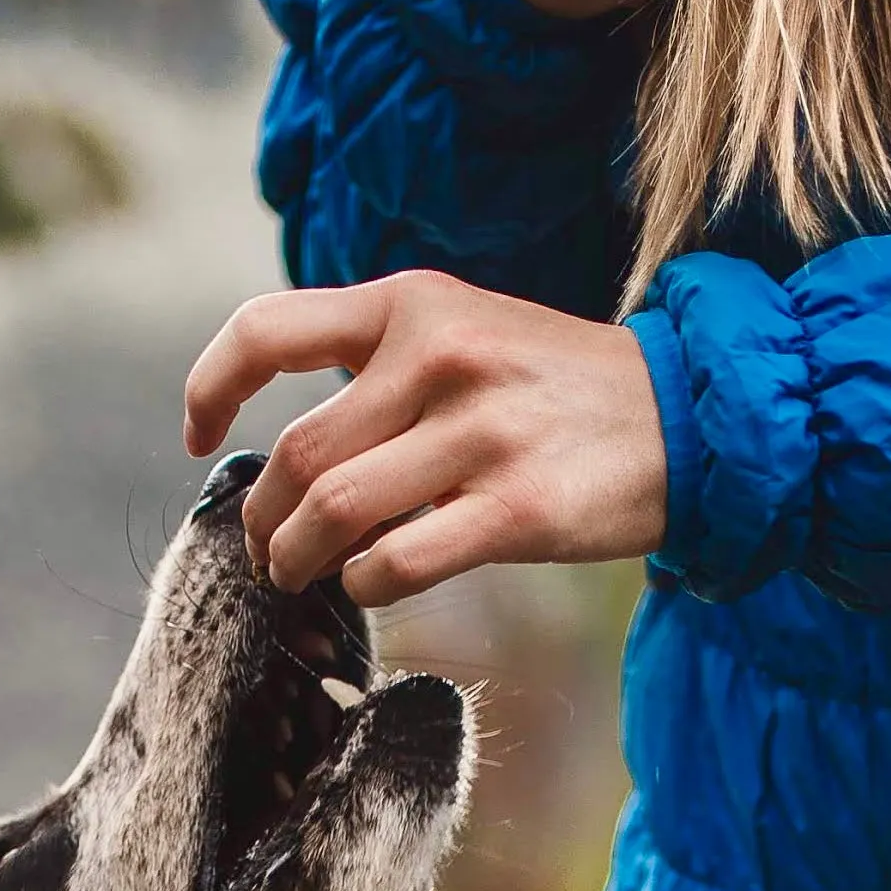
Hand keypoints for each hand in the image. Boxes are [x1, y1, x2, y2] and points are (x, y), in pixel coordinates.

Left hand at [182, 272, 665, 606]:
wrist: (692, 416)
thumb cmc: (559, 390)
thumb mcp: (471, 332)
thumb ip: (384, 366)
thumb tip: (291, 451)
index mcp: (415, 305)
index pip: (268, 330)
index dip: (209, 388)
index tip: (198, 438)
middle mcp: (441, 356)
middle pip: (295, 455)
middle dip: (264, 519)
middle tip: (271, 552)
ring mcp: (481, 433)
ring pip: (333, 513)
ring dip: (299, 562)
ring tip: (303, 578)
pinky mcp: (519, 509)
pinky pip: (397, 563)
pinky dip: (366, 585)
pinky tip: (373, 585)